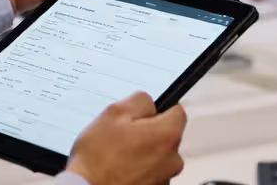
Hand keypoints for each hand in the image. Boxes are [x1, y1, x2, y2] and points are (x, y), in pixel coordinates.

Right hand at [67, 92, 186, 184]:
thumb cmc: (99, 157)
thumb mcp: (114, 113)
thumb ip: (139, 100)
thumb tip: (149, 103)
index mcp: (167, 135)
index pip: (176, 112)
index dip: (157, 109)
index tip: (141, 114)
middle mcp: (172, 159)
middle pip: (165, 135)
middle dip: (147, 132)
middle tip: (122, 134)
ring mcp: (163, 177)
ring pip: (156, 154)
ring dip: (141, 151)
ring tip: (116, 153)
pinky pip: (148, 171)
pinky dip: (137, 168)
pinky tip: (118, 167)